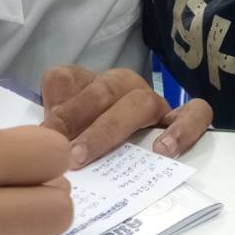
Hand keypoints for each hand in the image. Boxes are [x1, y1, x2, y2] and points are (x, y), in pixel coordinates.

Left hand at [40, 66, 212, 166]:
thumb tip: (39, 142)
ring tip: (87, 156)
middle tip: (62, 152)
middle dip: (78, 119)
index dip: (53, 104)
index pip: (66, 78)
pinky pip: (195, 112)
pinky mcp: (183, 119)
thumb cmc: (98, 143)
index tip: (41, 134)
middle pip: (102, 90)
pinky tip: (163, 151)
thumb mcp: (70, 135)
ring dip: (109, 130)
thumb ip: (56, 132)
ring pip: (139, 101)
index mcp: (89, 85)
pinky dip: (181, 128)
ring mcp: (154, 102)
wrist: (154, 149)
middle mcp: (122, 87)